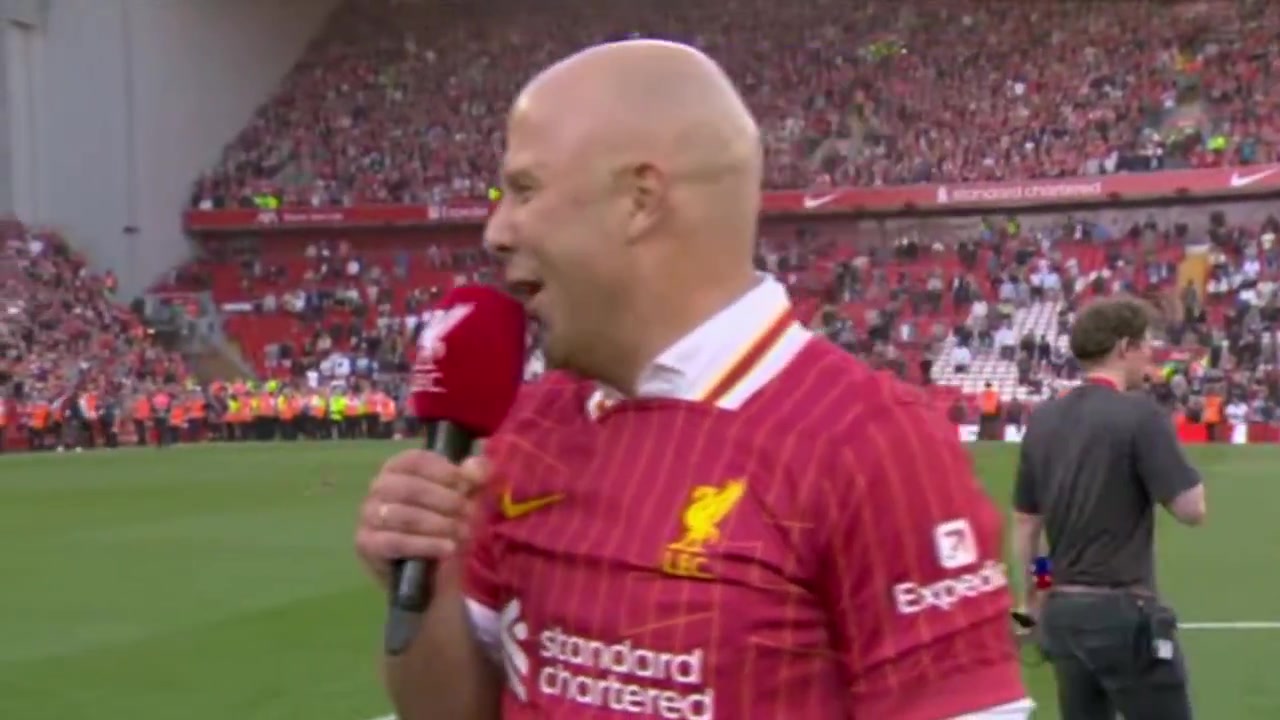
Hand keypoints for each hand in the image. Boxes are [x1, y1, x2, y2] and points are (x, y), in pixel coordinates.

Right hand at [355, 449, 488, 588]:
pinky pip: (394, 542)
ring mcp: (369, 515)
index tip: (467, 484)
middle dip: (445, 500)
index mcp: (398, 468)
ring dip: (438, 524)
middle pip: (409, 487)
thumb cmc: (447, 524)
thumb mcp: (467, 498)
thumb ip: (474, 478)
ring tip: (463, 533)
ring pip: (402, 515)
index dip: (443, 471)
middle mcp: (378, 487)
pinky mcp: (367, 544)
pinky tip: (448, 548)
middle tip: (469, 513)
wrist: (435, 572)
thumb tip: (477, 468)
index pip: (415, 460)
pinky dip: (425, 545)